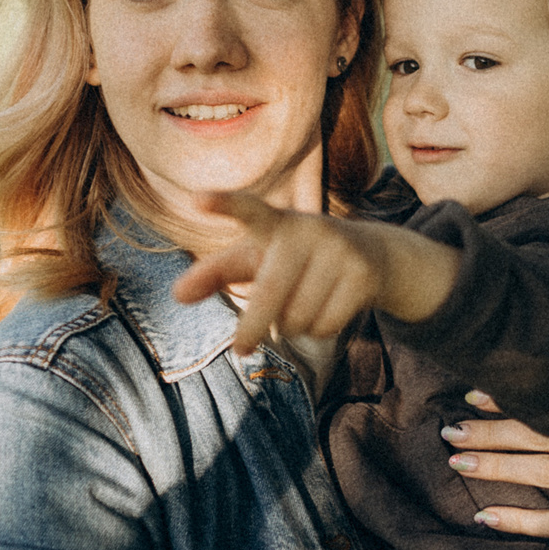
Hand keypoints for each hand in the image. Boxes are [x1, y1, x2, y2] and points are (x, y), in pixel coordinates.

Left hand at [171, 192, 458, 354]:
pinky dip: (319, 330)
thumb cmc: (295, 258)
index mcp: (274, 223)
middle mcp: (308, 229)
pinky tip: (327, 309)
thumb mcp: (256, 258)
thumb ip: (215, 273)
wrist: (372, 253)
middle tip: (240, 350)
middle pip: (270, 293)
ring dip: (292, 326)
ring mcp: (340, 250)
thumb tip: (177, 295)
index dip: (224, 205)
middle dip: (252, 327)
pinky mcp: (363, 274)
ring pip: (298, 316)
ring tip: (303, 305)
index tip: (198, 199)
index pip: (248, 210)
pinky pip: (325, 325)